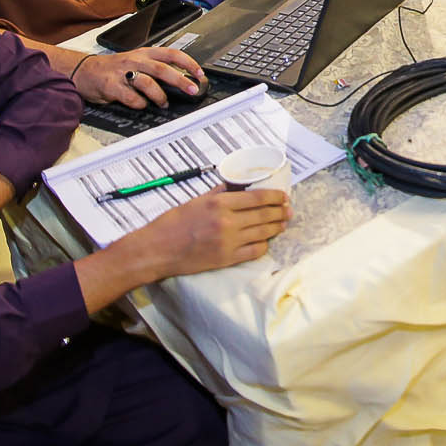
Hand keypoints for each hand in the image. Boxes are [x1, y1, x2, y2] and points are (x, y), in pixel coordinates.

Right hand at [75, 46, 206, 107]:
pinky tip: (141, 105)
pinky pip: (130, 96)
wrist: (84, 70)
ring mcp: (123, 73)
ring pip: (147, 82)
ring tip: (164, 103)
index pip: (171, 54)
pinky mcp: (111, 86)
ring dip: (159, 95)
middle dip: (180, 80)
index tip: (199, 73)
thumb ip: (155, 69)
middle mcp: (135, 60)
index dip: (188, 63)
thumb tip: (180, 81)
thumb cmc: (113, 68)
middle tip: (192, 90)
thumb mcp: (136, 61)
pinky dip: (139, 103)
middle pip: (163, 69)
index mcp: (144, 53)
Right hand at [134, 187, 292, 277]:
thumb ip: (219, 193)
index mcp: (220, 203)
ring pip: (263, 233)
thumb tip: (237, 186)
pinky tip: (266, 241)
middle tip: (289, 210)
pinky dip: (264, 245)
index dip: (275, 196)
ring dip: (276, 227)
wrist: (157, 249)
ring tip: (282, 224)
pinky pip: (254, 251)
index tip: (284, 196)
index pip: (257, 198)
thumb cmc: (173, 223)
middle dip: (280, 212)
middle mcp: (227, 222)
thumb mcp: (197, 200)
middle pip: (264, 215)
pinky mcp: (226, 259)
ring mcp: (228, 242)